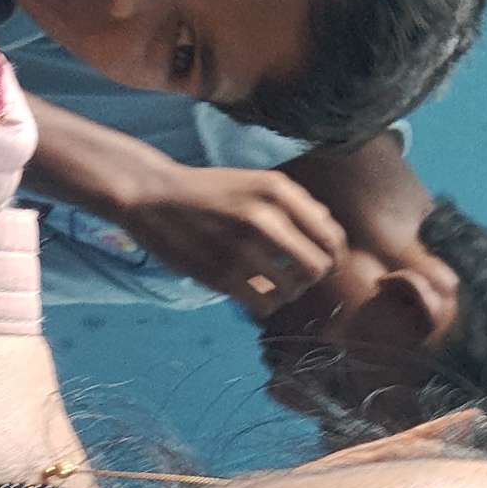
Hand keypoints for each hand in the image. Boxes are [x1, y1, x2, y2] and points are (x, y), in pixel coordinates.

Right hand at [115, 163, 346, 314]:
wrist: (153, 197)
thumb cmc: (210, 192)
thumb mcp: (256, 182)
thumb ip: (296, 203)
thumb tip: (329, 229)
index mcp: (278, 191)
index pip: (331, 237)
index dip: (333, 257)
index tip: (322, 262)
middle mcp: (265, 218)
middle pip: (318, 268)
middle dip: (312, 277)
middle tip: (295, 276)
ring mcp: (242, 249)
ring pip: (293, 291)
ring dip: (286, 292)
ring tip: (270, 282)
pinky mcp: (222, 276)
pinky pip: (265, 305)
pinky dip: (264, 304)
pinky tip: (253, 292)